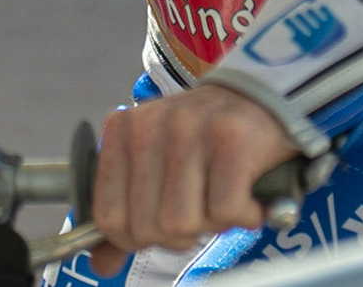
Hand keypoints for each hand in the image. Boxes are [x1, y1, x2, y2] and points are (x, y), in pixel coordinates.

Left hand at [88, 84, 298, 276]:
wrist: (261, 98)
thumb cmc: (203, 139)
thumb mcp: (154, 165)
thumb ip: (126, 212)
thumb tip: (102, 264)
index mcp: (123, 131)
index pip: (108, 217)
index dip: (134, 238)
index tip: (158, 227)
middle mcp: (150, 127)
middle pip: (146, 228)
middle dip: (177, 234)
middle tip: (199, 210)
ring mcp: (190, 132)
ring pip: (181, 224)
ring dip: (210, 225)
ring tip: (222, 200)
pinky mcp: (232, 142)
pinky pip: (225, 211)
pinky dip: (243, 216)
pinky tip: (248, 195)